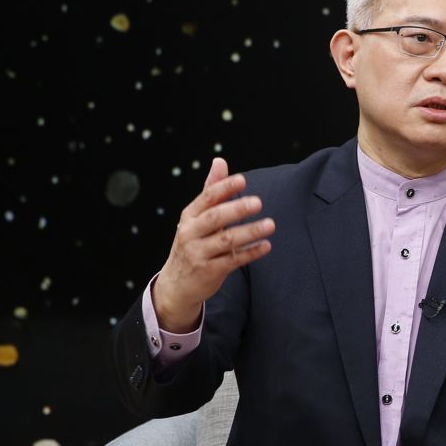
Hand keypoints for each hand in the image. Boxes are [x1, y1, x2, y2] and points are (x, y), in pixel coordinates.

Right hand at [153, 158, 275, 329]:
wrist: (175, 285)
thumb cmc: (191, 244)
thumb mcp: (196, 218)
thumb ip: (211, 191)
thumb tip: (220, 161)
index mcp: (189, 216)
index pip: (207, 198)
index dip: (224, 188)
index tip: (243, 180)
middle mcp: (191, 233)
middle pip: (215, 218)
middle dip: (237, 209)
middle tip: (258, 202)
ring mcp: (199, 254)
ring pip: (226, 240)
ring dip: (250, 232)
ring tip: (270, 224)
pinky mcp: (209, 272)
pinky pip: (233, 260)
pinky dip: (251, 253)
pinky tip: (266, 246)